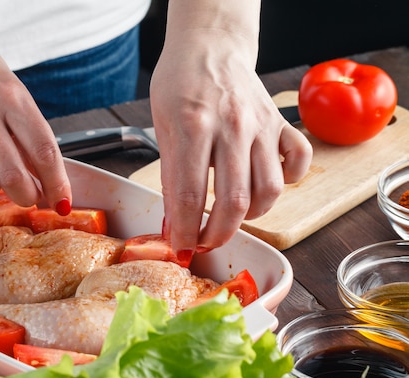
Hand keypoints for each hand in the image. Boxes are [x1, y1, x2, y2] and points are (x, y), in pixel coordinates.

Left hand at [150, 32, 311, 255]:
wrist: (210, 46)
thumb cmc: (180, 84)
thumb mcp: (162, 126)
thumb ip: (170, 173)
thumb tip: (175, 219)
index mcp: (194, 127)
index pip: (189, 194)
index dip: (185, 229)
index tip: (182, 246)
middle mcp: (232, 127)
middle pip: (234, 201)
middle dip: (218, 234)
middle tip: (206, 242)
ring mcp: (261, 125)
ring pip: (270, 190)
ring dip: (252, 215)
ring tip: (232, 216)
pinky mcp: (280, 123)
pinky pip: (298, 160)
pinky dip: (288, 181)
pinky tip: (265, 184)